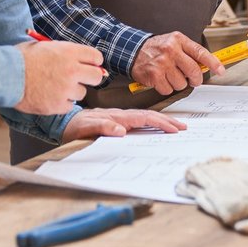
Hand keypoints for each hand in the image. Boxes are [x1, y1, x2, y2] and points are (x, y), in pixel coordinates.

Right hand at [15, 40, 104, 114]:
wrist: (6, 74)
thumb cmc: (22, 58)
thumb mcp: (46, 46)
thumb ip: (66, 52)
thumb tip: (82, 60)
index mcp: (70, 52)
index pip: (96, 57)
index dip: (93, 62)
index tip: (89, 65)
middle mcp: (72, 71)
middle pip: (97, 77)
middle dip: (90, 77)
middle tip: (80, 78)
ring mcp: (65, 90)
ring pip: (82, 93)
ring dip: (72, 91)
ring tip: (55, 86)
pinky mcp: (57, 105)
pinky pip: (69, 106)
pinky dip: (61, 103)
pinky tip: (49, 96)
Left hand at [60, 108, 186, 142]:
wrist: (63, 123)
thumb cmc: (74, 127)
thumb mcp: (85, 129)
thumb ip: (102, 128)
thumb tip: (120, 130)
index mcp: (117, 116)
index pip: (143, 118)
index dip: (160, 122)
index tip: (174, 129)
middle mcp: (121, 116)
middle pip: (148, 116)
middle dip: (167, 121)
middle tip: (183, 127)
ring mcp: (120, 118)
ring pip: (145, 118)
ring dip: (162, 121)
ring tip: (176, 126)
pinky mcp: (118, 122)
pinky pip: (139, 122)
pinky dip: (151, 123)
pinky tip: (157, 127)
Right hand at [130, 32, 225, 94]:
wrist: (132, 50)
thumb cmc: (156, 48)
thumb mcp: (173, 42)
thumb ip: (188, 52)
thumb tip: (206, 66)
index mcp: (178, 40)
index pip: (200, 52)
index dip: (213, 63)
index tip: (220, 71)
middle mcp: (171, 51)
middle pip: (194, 71)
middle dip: (196, 79)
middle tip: (193, 80)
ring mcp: (162, 64)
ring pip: (182, 83)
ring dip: (178, 83)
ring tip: (170, 76)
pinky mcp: (154, 76)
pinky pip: (169, 90)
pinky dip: (166, 88)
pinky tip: (161, 80)